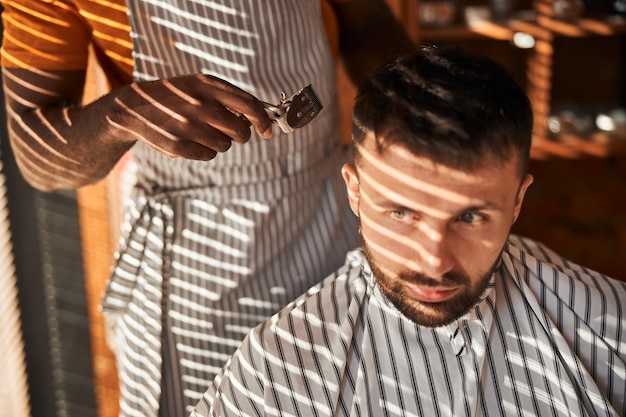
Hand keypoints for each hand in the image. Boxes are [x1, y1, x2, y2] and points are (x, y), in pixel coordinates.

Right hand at [107, 74, 273, 159]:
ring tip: (201, 131)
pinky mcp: (178, 146)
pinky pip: (209, 155)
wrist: (135, 107)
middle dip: (242, 136)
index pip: (250, 105)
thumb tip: (255, 119)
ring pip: (225, 145)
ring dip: (220, 142)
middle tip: (233, 134)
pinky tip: (189, 139)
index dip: (263, 121)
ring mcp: (188, 126)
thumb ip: (228, 98)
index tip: (267, 131)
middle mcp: (200, 104)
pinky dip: (204, 151)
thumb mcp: (199, 85)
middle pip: (240, 131)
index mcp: (208, 85)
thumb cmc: (177, 96)